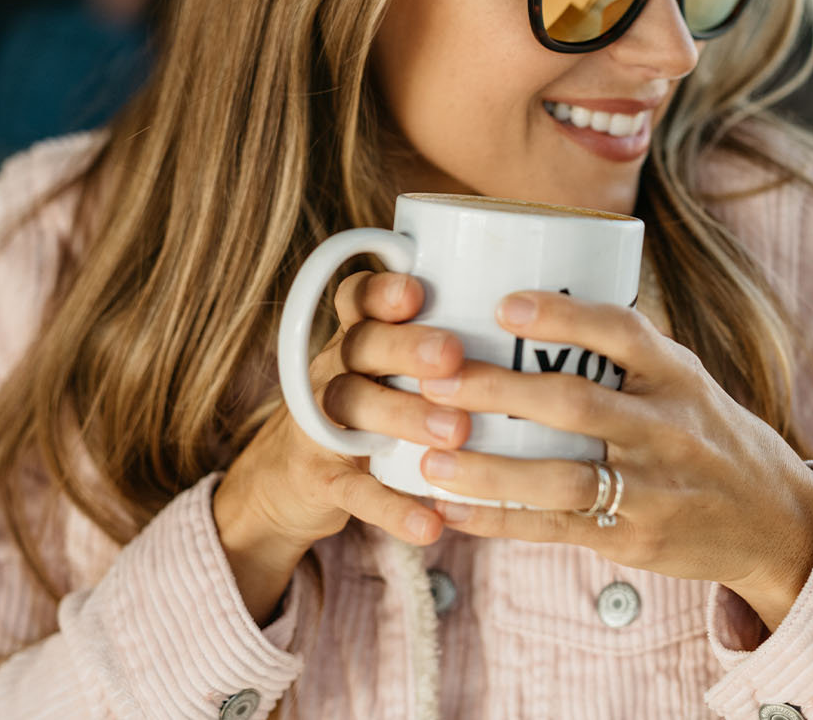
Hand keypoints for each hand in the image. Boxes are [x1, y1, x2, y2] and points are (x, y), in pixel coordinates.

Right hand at [214, 270, 472, 554]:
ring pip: (354, 408)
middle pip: (360, 345)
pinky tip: (430, 523)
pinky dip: (391, 507)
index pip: (357, 298)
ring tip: (456, 432)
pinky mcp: (319, 479)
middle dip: (407, 348)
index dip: (381, 291)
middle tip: (453, 356)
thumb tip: (531, 330)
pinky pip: (355, 491)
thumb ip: (432, 350)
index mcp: (354, 338)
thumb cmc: (363, 414)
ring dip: (405, 417)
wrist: (281, 483)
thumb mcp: (384, 373)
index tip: (415, 293)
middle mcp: (331, 370)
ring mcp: (319, 423)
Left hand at [414, 289, 812, 630]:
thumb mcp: (682, 380)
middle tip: (436, 379)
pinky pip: (557, 529)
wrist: (773, 520)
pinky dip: (500, 522)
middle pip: (576, 403)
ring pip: (562, 478)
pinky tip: (450, 512)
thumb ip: (620, 352)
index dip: (561, 315)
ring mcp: (652, 488)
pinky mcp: (633, 538)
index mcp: (676, 374)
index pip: (621, 331)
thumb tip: (518, 303)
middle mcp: (667, 427)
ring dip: (490, 470)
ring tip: (430, 460)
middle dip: (501, 391)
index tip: (502, 304)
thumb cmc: (704, 432)